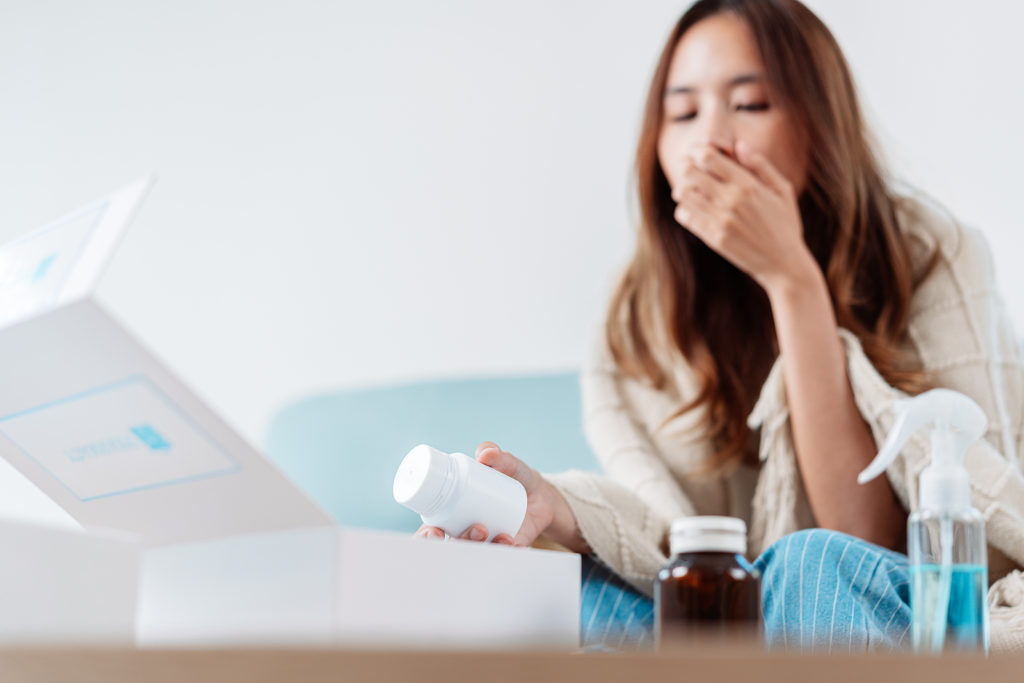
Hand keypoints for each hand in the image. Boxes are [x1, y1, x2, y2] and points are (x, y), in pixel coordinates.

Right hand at [413, 441, 559, 546]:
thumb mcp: (505, 463)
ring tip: (497, 534)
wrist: (540, 493)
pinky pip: (505, 558)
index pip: (430, 532)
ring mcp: (486, 543)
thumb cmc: (513, 475)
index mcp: (453, 513)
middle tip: (476, 529)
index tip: (435, 532)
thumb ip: (495, 454)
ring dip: (484, 547)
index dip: (426, 538)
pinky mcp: (507, 548)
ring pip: (476, 555)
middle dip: (455, 548)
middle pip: (451, 549)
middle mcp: (465, 532)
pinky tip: (516, 545)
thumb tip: (486, 454)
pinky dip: (510, 552)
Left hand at [668, 140, 815, 292]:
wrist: (785, 264)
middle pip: (690, 173)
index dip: (697, 149)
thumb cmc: (786, 224)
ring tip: (691, 189)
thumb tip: (739, 145)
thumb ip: (761, 166)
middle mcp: (731, 201)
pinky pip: (686, 217)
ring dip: (682, 188)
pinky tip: (693, 209)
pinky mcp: (714, 239)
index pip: (709, 157)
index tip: (697, 150)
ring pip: (683, 194)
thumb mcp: (782, 191)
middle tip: (688, 167)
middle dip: (686, 166)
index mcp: (748, 185)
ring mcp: (721, 221)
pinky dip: (684, 209)